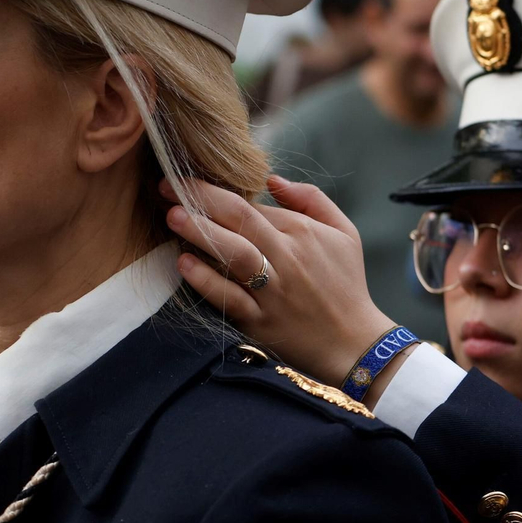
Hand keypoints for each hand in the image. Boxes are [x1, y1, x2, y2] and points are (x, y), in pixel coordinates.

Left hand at [164, 175, 399, 389]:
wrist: (354, 343)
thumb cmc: (346, 284)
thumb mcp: (343, 232)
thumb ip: (311, 199)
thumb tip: (272, 179)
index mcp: (302, 232)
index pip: (253, 204)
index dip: (216, 190)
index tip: (186, 180)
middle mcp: (286, 257)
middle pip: (240, 219)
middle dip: (201, 197)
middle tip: (167, 184)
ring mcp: (272, 290)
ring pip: (234, 253)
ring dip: (200, 232)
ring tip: (172, 216)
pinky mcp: (260, 320)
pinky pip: (230, 297)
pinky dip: (206, 280)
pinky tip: (184, 264)